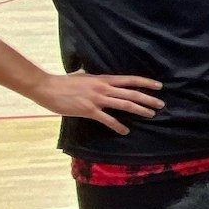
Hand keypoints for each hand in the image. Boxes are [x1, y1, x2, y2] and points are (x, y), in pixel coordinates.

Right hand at [28, 71, 163, 134]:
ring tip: (151, 114)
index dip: (145, 82)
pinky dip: (118, 126)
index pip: (129, 79)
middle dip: (148, 99)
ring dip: (139, 110)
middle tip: (161, 104)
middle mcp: (103, 88)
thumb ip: (96, 80)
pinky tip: (125, 131)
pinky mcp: (89, 110)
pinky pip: (108, 119)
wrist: (47, 87)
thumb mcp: (84, 77)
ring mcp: (97, 99)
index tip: (158, 85)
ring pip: (124, 105)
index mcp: (103, 79)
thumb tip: (102, 80)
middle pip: (131, 93)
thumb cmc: (64, 82)